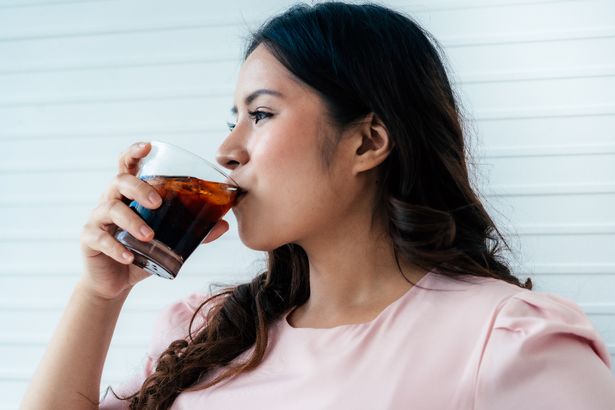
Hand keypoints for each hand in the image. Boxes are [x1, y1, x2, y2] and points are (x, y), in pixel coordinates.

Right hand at [78, 142, 229, 299]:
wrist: (116, 281)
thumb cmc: (142, 252)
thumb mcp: (169, 241)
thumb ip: (194, 232)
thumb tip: (223, 224)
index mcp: (130, 195)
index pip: (128, 166)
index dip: (134, 153)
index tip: (148, 146)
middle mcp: (112, 200)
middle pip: (119, 181)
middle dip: (139, 188)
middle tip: (157, 203)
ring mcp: (98, 219)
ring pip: (110, 209)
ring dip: (132, 221)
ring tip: (149, 236)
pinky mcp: (89, 239)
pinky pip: (100, 238)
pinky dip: (116, 247)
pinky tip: (129, 257)